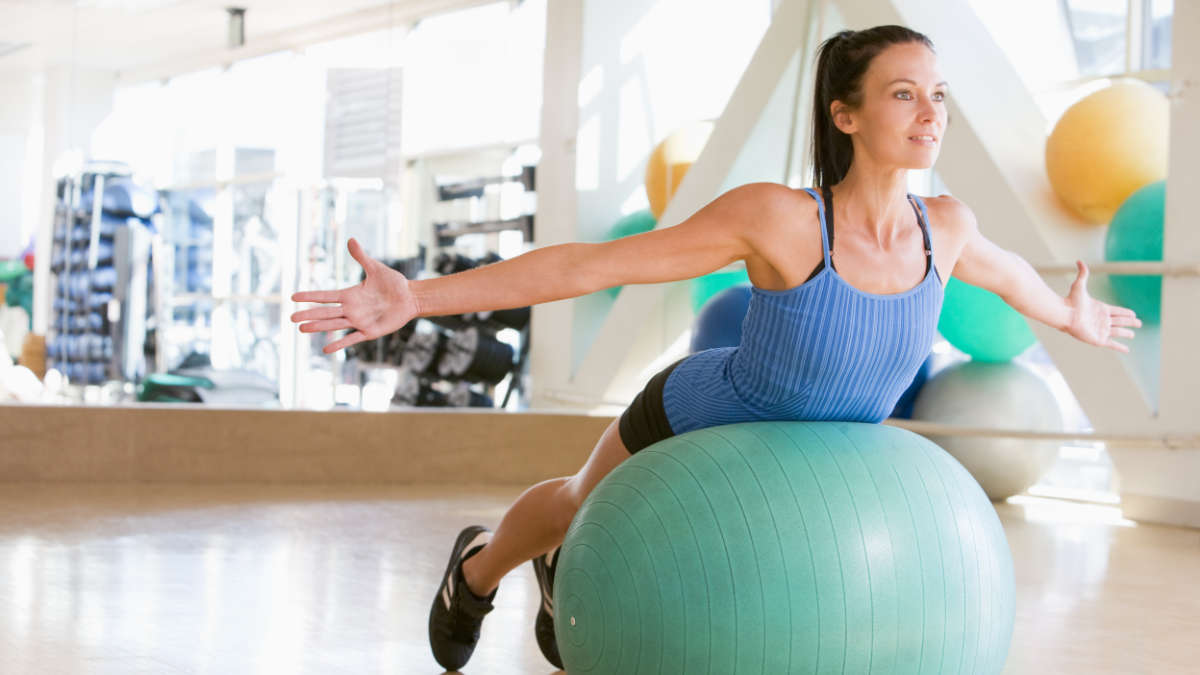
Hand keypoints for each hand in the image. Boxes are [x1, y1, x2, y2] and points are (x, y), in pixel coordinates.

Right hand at [290, 238, 417, 353]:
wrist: (410, 298)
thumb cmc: (394, 283)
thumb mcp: (376, 269)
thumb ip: (361, 257)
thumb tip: (350, 240)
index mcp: (350, 295)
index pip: (325, 296)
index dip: (310, 296)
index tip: (293, 297)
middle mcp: (351, 309)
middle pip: (325, 312)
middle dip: (308, 314)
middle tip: (291, 318)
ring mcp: (359, 321)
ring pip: (334, 325)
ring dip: (319, 327)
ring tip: (302, 329)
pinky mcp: (370, 331)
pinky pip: (352, 339)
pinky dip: (340, 344)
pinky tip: (326, 350)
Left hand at [1064, 260, 1141, 352]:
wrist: (1064, 313)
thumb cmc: (1071, 300)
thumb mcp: (1079, 285)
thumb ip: (1082, 274)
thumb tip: (1079, 260)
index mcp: (1100, 309)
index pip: (1117, 311)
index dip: (1125, 312)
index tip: (1133, 314)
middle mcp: (1102, 320)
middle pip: (1120, 321)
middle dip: (1130, 322)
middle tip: (1140, 323)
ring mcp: (1101, 330)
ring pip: (1118, 332)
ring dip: (1126, 333)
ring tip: (1133, 335)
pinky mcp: (1099, 339)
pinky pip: (1112, 344)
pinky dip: (1120, 347)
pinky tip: (1127, 349)